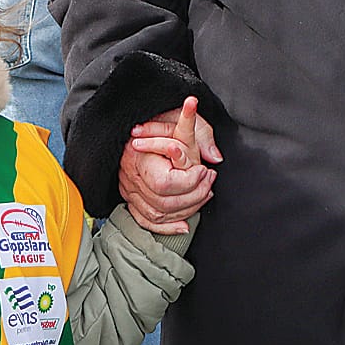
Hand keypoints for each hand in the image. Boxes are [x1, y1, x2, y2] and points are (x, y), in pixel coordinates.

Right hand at [118, 96, 219, 234]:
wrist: (130, 123)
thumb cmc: (157, 118)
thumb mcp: (178, 118)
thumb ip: (199, 135)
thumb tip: (215, 155)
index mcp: (137, 155)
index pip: (165, 183)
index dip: (190, 180)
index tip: (204, 170)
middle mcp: (131, 176)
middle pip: (164, 203)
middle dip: (193, 195)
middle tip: (209, 181)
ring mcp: (129, 190)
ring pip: (158, 214)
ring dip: (186, 209)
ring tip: (204, 195)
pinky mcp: (130, 198)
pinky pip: (146, 220)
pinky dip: (166, 227)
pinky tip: (183, 226)